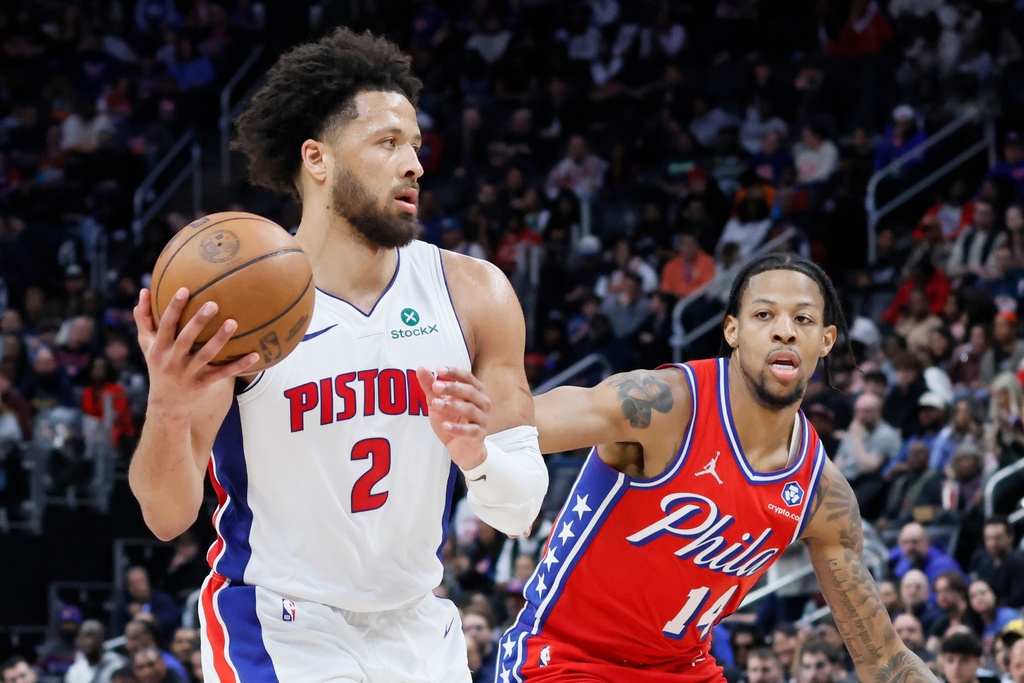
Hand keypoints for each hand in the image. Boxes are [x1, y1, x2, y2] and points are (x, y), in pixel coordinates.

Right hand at [134, 288, 257, 417]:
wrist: (167, 405)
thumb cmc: (159, 365)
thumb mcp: (147, 345)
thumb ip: (144, 319)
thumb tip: (144, 291)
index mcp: (159, 348)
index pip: (165, 325)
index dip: (173, 308)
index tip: (185, 289)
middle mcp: (172, 361)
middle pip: (185, 339)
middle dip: (198, 322)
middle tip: (213, 303)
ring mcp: (189, 373)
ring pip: (206, 355)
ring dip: (219, 340)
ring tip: (233, 322)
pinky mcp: (204, 384)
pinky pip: (223, 373)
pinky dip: (239, 365)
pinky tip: (255, 355)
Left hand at [415, 365, 489, 469]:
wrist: (461, 447)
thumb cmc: (452, 420)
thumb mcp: (437, 402)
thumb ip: (430, 386)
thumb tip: (421, 368)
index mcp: (475, 391)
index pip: (467, 377)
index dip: (454, 372)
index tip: (438, 370)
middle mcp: (482, 403)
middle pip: (470, 391)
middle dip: (452, 388)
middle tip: (436, 386)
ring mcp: (482, 419)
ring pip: (470, 409)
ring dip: (452, 406)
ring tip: (436, 405)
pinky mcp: (479, 435)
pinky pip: (470, 430)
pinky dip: (458, 428)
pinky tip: (445, 425)